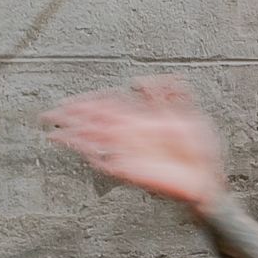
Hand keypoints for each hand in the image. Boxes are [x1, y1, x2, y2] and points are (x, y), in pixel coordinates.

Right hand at [42, 77, 228, 210]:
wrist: (207, 178)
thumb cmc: (200, 150)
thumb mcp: (188, 115)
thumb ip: (171, 94)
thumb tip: (143, 80)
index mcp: (142, 120)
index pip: (108, 107)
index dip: (89, 103)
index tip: (68, 101)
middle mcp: (131, 135)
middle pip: (95, 123)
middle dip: (73, 119)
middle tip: (50, 115)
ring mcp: (129, 153)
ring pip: (96, 143)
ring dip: (75, 138)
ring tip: (54, 136)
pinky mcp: (131, 171)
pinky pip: (107, 164)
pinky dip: (95, 158)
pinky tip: (84, 152)